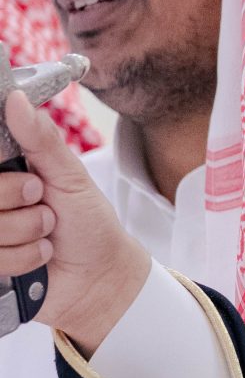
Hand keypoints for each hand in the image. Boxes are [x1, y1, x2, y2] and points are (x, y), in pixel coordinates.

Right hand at [0, 91, 148, 352]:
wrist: (101, 277)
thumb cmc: (88, 223)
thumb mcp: (69, 175)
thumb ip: (41, 139)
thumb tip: (17, 100)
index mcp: (3, 172)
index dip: (5, 177)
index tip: (30, 180)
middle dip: (19, 201)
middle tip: (44, 203)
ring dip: (27, 232)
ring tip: (47, 233)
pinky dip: (25, 258)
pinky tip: (41, 256)